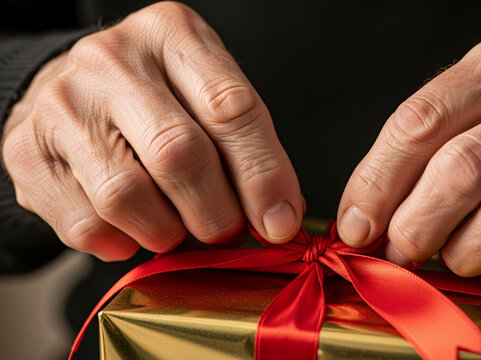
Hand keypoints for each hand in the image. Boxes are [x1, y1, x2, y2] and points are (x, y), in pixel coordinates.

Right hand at [1, 2, 302, 260]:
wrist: (77, 93)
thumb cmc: (160, 98)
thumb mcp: (211, 97)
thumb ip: (250, 148)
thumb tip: (280, 218)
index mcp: (172, 34)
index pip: (231, 108)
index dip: (263, 175)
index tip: (279, 221)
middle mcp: (111, 59)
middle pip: (179, 154)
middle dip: (216, 212)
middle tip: (225, 230)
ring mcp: (62, 104)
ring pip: (127, 196)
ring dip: (167, 232)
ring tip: (178, 228)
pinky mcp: (26, 152)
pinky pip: (86, 225)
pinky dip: (123, 242)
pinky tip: (135, 227)